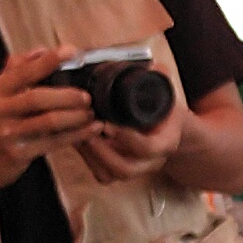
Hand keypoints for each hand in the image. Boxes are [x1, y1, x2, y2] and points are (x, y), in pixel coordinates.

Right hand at [0, 46, 97, 196]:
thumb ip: (12, 73)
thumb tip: (40, 51)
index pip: (21, 72)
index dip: (49, 61)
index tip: (72, 52)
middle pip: (38, 97)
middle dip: (67, 95)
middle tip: (86, 95)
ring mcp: (6, 135)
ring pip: (49, 121)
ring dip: (75, 116)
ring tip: (91, 112)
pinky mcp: (17, 155)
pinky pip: (53, 142)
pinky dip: (75, 135)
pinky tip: (90, 130)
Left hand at [72, 64, 188, 184]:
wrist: (165, 127)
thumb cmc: (162, 109)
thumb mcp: (165, 93)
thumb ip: (161, 80)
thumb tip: (155, 68)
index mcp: (166, 142)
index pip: (148, 148)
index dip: (127, 138)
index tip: (108, 124)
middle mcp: (151, 161)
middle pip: (125, 169)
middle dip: (101, 152)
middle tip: (86, 131)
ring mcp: (134, 168)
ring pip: (109, 175)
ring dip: (90, 156)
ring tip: (77, 133)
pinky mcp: (119, 170)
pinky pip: (101, 174)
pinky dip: (87, 159)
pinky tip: (78, 139)